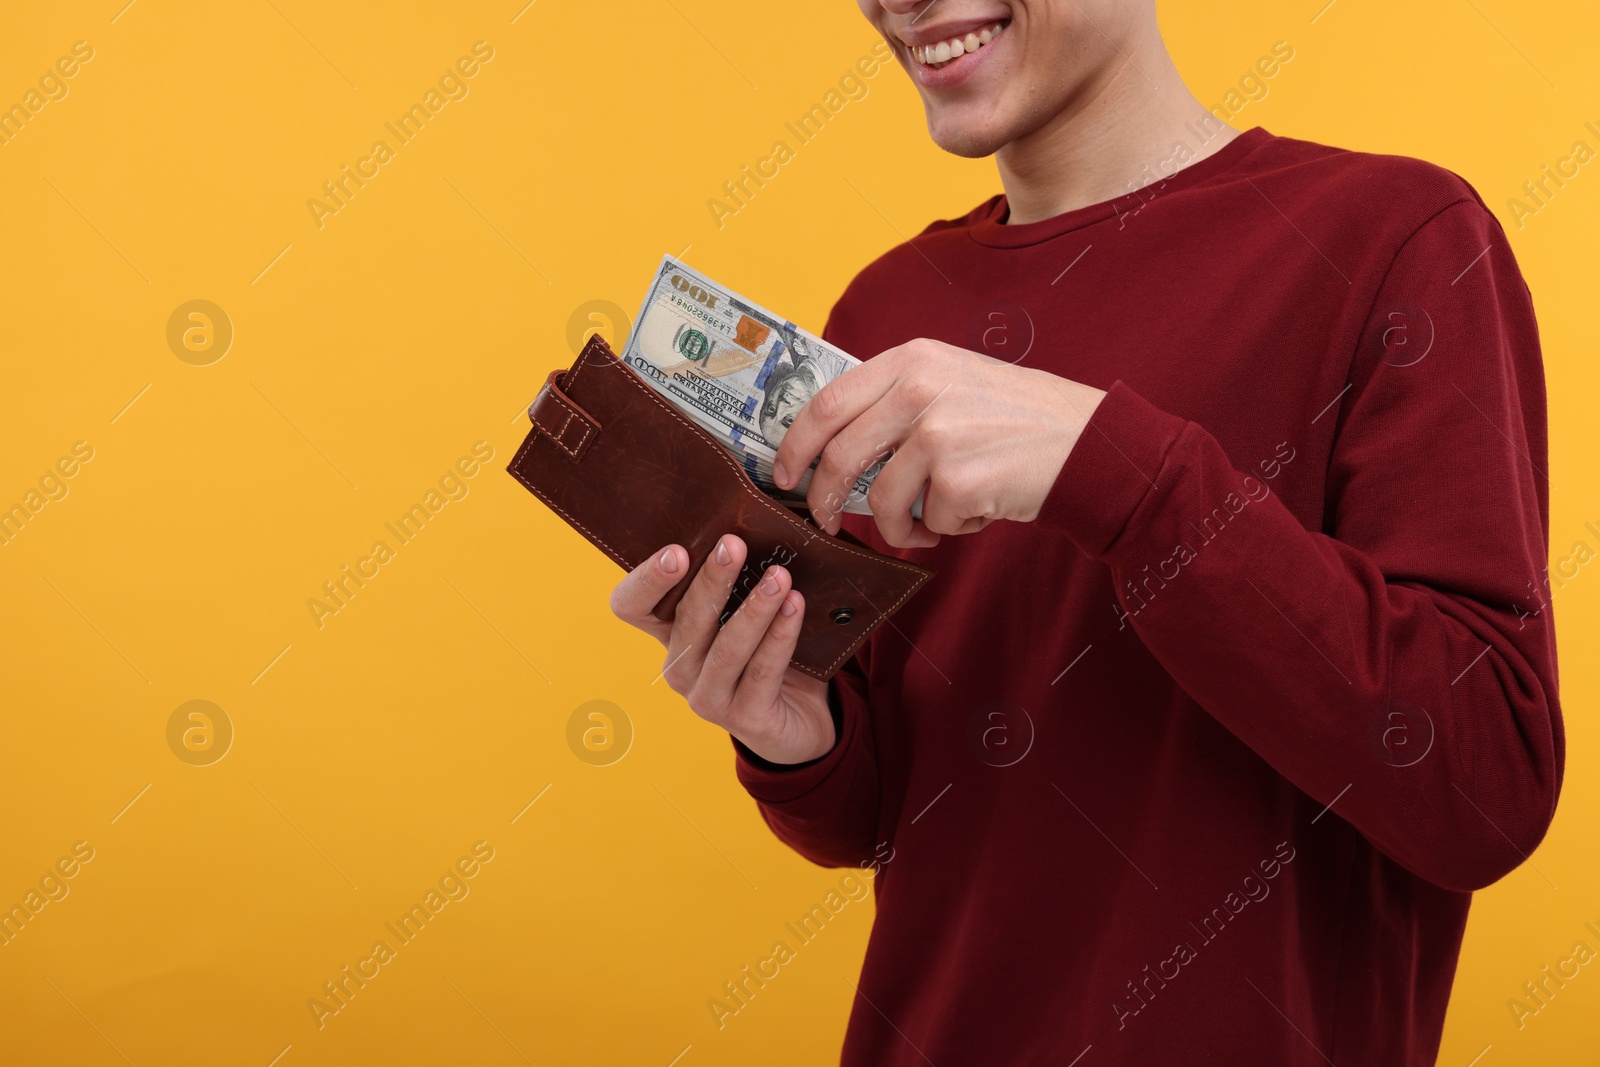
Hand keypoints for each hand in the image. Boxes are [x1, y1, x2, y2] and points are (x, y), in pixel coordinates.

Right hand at [609, 534, 835, 764]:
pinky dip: (780, 635)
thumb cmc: (768, 651)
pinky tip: (795, 607)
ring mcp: (707, 698)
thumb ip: (740, 575)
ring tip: (779, 576)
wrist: (799, 718)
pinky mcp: (744, 719)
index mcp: (668, 633)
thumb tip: (754, 518)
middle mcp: (680, 666)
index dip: (646, 580)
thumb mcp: (745, 610)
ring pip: (727, 647)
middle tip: (734, 545)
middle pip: (686, 620)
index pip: (630, 605)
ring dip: (754, 608)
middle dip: (711, 581)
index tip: (676, 552)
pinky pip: (762, 670)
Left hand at [772, 338, 1107, 547]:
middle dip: (827, 500)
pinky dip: (949, 529)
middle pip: (840, 457)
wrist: (1090, 444)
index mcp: (912, 359)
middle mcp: (920, 389)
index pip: (826, 402)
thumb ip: (895, 401)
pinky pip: (929, 522)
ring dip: (901, 526)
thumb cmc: (1019, 420)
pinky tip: (979, 508)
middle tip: (828, 520)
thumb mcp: (953, 382)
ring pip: (883, 501)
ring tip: (930, 524)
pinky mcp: (959, 479)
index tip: (784, 473)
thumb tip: (832, 452)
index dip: (795, 445)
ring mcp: (938, 433)